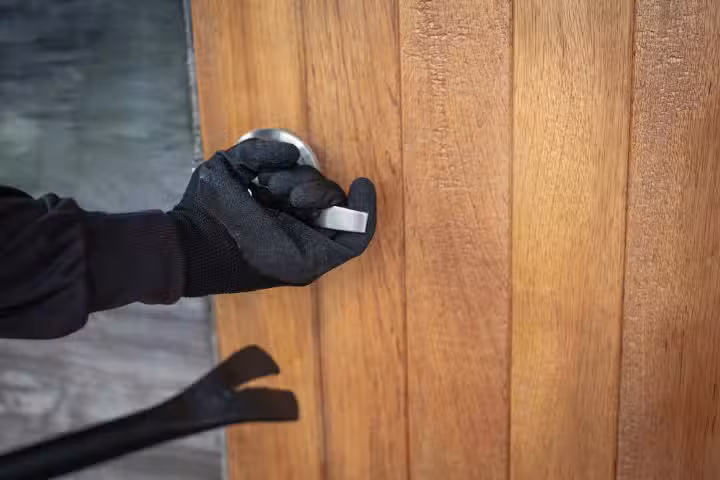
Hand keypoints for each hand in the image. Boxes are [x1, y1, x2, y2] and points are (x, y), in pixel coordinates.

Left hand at [168, 139, 375, 296]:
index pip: (310, 191)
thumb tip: (292, 154)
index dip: (308, 176)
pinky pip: (357, 237)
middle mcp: (297, 228)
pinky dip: (366, 210)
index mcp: (279, 212)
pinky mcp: (318, 258)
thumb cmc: (206, 209)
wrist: (196, 241)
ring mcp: (309, 244)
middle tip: (274, 187)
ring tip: (284, 196)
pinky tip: (361, 186)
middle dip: (304, 182)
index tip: (292, 161)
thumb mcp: (230, 166)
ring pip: (337, 207)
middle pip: (325, 195)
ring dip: (316, 191)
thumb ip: (260, 152)